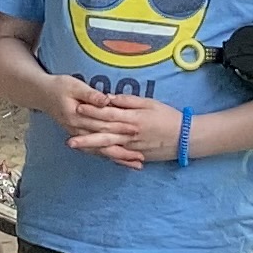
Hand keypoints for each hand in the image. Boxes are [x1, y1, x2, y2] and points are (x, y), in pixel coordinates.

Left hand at [65, 89, 182, 168]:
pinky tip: (90, 154)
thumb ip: (129, 101)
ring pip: (106, 145)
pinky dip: (102, 154)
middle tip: (67, 133)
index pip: (108, 113)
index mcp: (132, 118)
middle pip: (103, 132)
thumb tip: (110, 97)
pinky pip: (116, 155)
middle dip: (84, 133)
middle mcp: (129, 133)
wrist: (185, 138)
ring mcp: (131, 146)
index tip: (77, 106)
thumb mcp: (150, 103)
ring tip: (73, 145)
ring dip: (88, 145)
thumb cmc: (168, 116)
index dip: (92, 110)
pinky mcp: (135, 154)